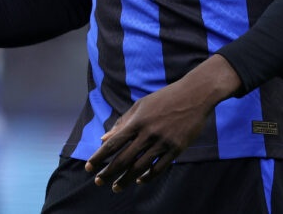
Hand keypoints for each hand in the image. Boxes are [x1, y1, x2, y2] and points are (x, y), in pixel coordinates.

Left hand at [84, 54, 239, 191]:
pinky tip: (139, 181)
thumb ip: (122, 122)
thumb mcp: (141, 105)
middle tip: (98, 182)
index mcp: (137, 121)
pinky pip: (159, 168)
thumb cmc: (164, 98)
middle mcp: (148, 133)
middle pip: (124, 159)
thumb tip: (103, 139)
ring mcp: (163, 142)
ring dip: (126, 180)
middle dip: (108, 172)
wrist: (194, 95)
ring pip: (140, 167)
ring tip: (116, 187)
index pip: (113, 143)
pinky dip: (148, 177)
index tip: (89, 166)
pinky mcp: (177, 148)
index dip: (99, 157)